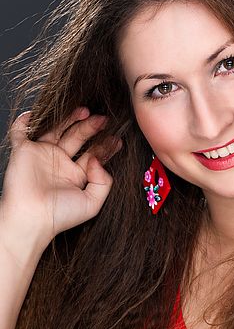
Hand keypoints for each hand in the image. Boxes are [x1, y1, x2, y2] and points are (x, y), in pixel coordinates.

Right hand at [1, 107, 122, 246]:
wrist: (31, 218)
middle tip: (103, 120)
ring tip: (85, 110)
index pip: (93, 153)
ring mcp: (42, 155)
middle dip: (91, 127)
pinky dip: (24, 121)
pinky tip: (36, 113)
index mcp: (76, 175)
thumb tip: (99, 160)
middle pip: (78, 137)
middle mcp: (60, 163)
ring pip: (56, 129)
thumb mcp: (93, 203)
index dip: (105, 145)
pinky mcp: (23, 151)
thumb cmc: (59, 216)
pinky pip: (20, 131)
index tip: (117, 138)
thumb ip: (103, 181)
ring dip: (69, 118)